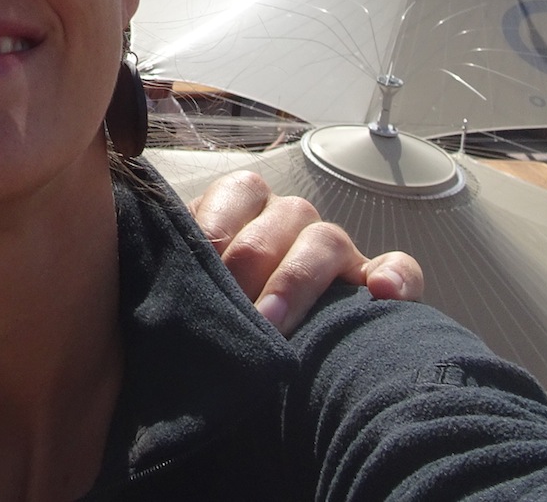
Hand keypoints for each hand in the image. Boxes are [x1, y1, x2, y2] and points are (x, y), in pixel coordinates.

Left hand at [187, 170, 423, 335]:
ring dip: (296, 280)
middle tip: (227, 308)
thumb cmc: (206, 305)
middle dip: (250, 263)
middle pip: (281, 219)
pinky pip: (399, 267)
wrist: (246, 354)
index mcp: (243, 204)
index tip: (195, 272)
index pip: (238, 193)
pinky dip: (395, 276)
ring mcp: (332, 249)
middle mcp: (289, 218)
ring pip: (327, 239)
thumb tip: (148, 253)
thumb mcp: (186, 274)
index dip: (215, 231)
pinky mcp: (369, 282)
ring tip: (272, 323)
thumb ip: (178, 258)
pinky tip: (380, 294)